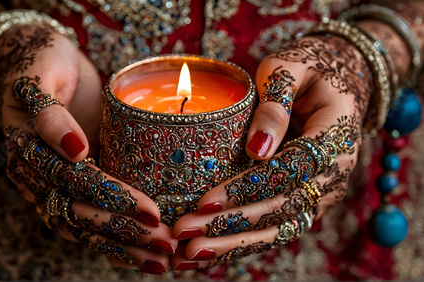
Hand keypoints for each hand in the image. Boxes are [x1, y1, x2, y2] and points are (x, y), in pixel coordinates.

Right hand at [0, 24, 175, 274]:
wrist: (42, 65)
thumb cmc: (44, 64)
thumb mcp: (40, 77)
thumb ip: (48, 113)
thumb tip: (74, 151)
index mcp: (27, 152)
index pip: (75, 184)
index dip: (113, 199)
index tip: (152, 212)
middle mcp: (38, 178)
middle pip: (81, 214)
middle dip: (125, 232)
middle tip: (166, 244)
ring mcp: (53, 187)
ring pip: (85, 227)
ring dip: (123, 247)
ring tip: (161, 261)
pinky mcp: (71, 188)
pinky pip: (88, 222)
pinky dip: (113, 242)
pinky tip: (141, 255)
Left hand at [171, 34, 372, 269]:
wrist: (340, 83)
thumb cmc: (309, 70)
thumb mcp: (291, 69)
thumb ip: (275, 104)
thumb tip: (256, 149)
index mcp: (334, 138)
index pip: (289, 171)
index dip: (247, 189)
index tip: (206, 202)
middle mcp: (334, 174)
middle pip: (283, 208)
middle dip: (232, 225)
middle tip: (185, 234)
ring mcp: (323, 192)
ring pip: (281, 228)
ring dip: (235, 244)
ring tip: (190, 255)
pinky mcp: (307, 200)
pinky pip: (278, 227)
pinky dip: (245, 243)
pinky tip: (211, 252)